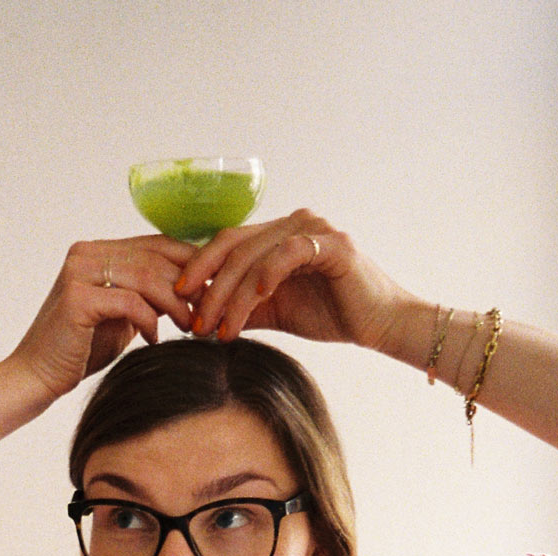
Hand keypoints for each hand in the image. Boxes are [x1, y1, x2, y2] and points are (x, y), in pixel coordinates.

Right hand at [9, 235, 197, 400]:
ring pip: (147, 277)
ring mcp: (80, 272)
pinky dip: (150, 322)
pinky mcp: (78, 297)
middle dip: (189, 285)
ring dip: (175, 304)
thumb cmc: (80, 350)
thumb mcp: (121, 316)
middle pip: (155, 258)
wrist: (38, 376)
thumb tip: (191, 289)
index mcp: (97, 251)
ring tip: (189, 326)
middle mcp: (86, 253)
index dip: (190, 264)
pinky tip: (154, 340)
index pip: (155, 244)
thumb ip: (146, 296)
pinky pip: (131, 302)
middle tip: (208, 312)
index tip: (213, 290)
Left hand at [174, 210, 415, 352]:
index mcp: (276, 235)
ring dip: (232, 295)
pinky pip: (289, 253)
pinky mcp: (332, 244)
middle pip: (234, 248)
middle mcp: (292, 223)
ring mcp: (312, 229)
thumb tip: (202, 317)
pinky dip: (267, 275)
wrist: (379, 324)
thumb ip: (243, 307)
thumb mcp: (274, 312)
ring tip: (220, 329)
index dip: (198, 268)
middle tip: (194, 322)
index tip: (178, 299)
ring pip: (256, 256)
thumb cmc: (331, 315)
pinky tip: (256, 300)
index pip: (226, 244)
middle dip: (209, 287)